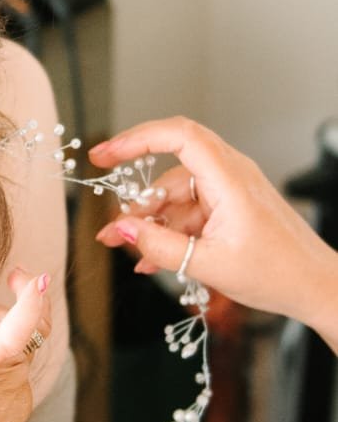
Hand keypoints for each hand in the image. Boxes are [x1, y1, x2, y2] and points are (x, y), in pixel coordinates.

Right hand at [91, 118, 337, 330]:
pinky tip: (153, 257)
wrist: (317, 286)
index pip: (178, 136)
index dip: (136, 139)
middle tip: (110, 227)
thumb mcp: (209, 265)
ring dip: (152, 224)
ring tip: (132, 252)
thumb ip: (160, 246)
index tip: (105, 155)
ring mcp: (230, 192)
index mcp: (229, 179)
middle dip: (138, 200)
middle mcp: (230, 176)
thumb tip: (122, 230)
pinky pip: (189, 213)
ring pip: (176, 197)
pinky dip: (170, 232)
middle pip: (170, 171)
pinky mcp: (229, 209)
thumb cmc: (279, 273)